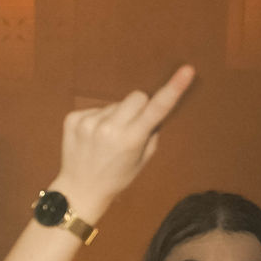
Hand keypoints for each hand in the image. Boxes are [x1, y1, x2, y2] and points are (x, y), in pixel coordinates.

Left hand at [47, 64, 196, 221]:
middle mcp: (109, 128)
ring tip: (107, 139)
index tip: (187, 70)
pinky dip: (98, 120)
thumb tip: (153, 107)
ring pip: (115, 104)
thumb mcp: (142, 159)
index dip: (173, 88)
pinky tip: (92, 138)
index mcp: (130, 139)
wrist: (79, 190)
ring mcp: (88, 123)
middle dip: (140, 107)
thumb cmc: (116, 176)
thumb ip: (151, 131)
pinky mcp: (72, 119)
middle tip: (132, 127)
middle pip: (137, 97)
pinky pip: (96, 109)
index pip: (157, 108)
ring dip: (116, 116)